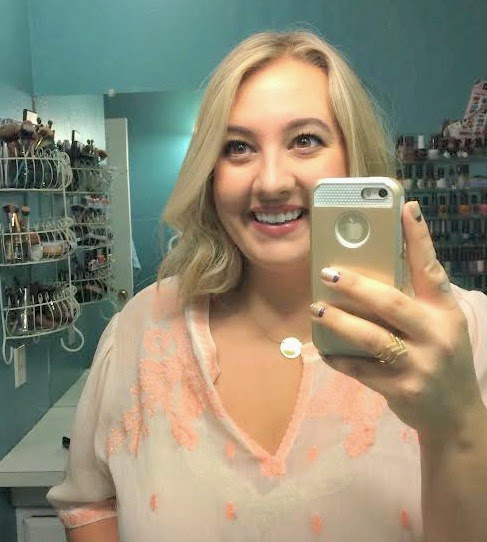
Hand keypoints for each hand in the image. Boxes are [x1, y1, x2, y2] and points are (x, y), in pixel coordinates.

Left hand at [311, 201, 484, 438]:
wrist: (456, 415)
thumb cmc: (441, 357)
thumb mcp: (439, 324)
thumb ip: (413, 300)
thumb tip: (369, 272)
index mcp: (445, 311)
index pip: (430, 268)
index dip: (418, 238)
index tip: (404, 208)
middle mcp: (436, 335)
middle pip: (392, 304)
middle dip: (357, 286)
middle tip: (328, 272)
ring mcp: (420, 364)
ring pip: (372, 338)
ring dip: (340, 322)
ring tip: (316, 309)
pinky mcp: (402, 389)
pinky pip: (361, 370)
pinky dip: (339, 358)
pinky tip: (324, 348)